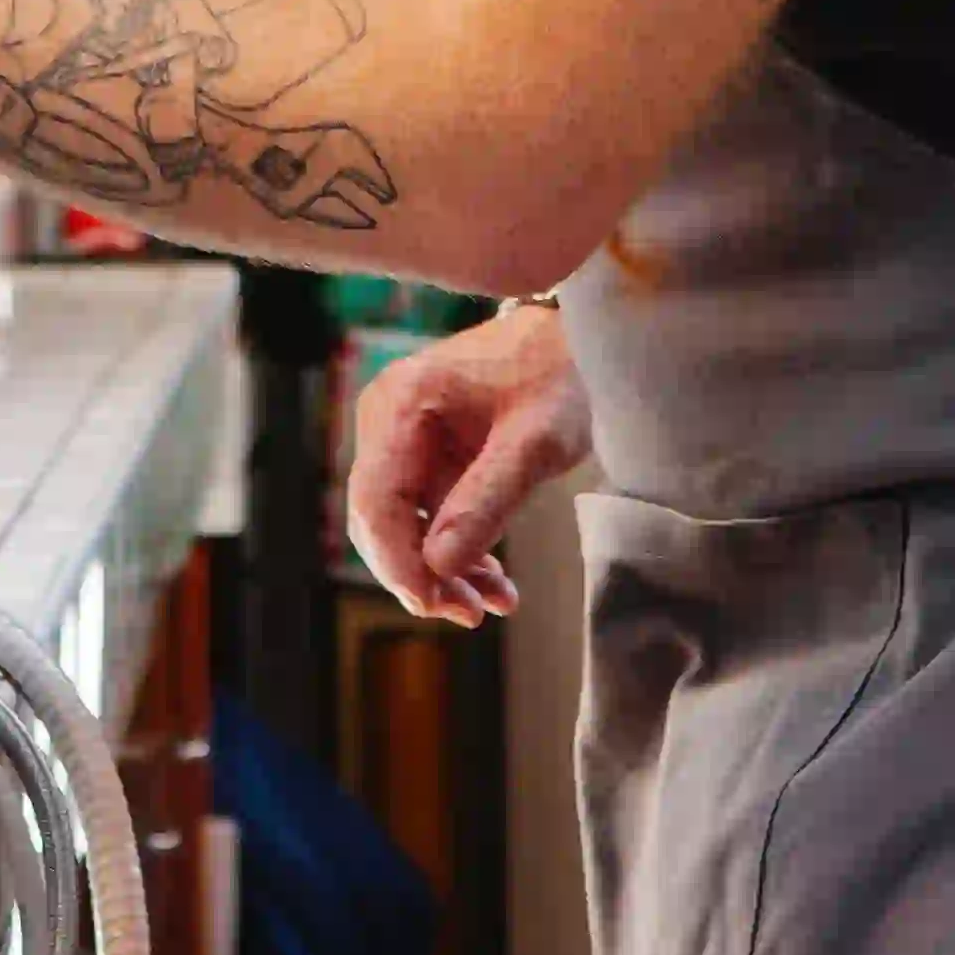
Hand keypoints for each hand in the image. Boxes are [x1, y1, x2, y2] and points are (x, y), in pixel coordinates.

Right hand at [345, 301, 587, 627]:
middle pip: (380, 519)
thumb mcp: (533, 443)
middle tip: (471, 614)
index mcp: (401, 403)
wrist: (579, 340)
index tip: (435, 603)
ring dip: (442, 571)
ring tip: (492, 604)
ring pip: (402, 526)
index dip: (397, 562)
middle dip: (421, 575)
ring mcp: (403, 437)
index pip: (375, 500)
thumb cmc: (558, 374)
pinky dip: (456, 551)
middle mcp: (388, 419)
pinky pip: (427, 516)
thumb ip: (485, 503)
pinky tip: (493, 582)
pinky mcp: (426, 455)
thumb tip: (439, 569)